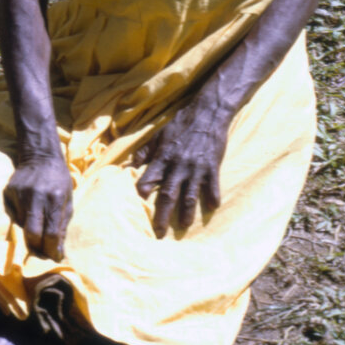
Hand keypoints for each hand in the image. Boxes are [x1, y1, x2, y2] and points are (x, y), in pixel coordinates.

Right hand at [4, 149, 72, 259]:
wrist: (40, 156)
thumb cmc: (59, 181)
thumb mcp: (68, 201)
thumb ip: (62, 226)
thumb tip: (58, 252)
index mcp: (55, 198)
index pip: (51, 233)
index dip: (52, 250)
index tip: (54, 257)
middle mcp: (36, 195)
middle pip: (32, 233)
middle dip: (37, 248)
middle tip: (42, 252)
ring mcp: (20, 193)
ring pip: (22, 226)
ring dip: (30, 232)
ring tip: (37, 228)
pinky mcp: (9, 191)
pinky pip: (14, 215)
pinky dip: (22, 219)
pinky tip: (28, 210)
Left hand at [134, 92, 229, 237]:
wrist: (206, 113)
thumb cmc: (180, 124)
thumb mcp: (159, 135)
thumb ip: (145, 151)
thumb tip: (131, 164)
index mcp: (163, 157)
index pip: (149, 177)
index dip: (143, 189)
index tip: (138, 202)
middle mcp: (178, 165)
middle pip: (168, 194)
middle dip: (163, 214)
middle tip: (159, 232)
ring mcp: (196, 167)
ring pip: (190, 194)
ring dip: (187, 212)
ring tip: (184, 226)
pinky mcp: (212, 166)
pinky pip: (212, 185)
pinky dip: (212, 196)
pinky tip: (213, 207)